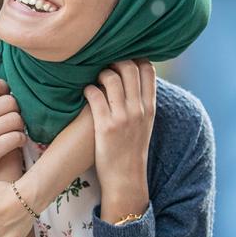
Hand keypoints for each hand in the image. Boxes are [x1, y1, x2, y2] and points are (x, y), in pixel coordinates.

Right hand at [0, 76, 25, 219]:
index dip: (2, 87)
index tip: (4, 94)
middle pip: (9, 101)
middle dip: (14, 107)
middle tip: (12, 114)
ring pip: (15, 118)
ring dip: (19, 124)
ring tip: (15, 128)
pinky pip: (17, 137)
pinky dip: (21, 139)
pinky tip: (16, 141)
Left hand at [84, 59, 155, 222]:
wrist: (126, 178)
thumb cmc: (132, 148)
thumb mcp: (145, 123)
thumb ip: (142, 101)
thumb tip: (136, 78)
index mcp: (150, 107)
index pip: (148, 69)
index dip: (135, 58)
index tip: (123, 60)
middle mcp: (138, 109)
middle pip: (129, 67)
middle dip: (115, 61)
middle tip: (105, 67)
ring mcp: (122, 117)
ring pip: (111, 78)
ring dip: (99, 73)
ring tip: (95, 80)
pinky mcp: (105, 126)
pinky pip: (94, 95)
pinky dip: (88, 89)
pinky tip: (85, 93)